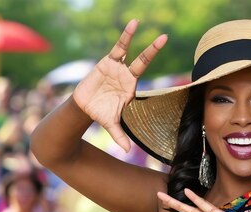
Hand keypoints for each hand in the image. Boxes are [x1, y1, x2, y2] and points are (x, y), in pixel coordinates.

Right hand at [73, 19, 167, 151]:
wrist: (85, 107)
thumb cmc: (101, 114)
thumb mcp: (111, 124)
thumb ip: (119, 136)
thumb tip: (127, 150)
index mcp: (131, 87)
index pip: (145, 74)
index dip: (154, 68)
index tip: (163, 67)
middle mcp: (126, 74)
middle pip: (142, 59)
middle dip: (153, 48)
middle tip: (165, 37)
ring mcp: (116, 67)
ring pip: (125, 48)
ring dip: (129, 36)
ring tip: (136, 21)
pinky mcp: (105, 63)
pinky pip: (114, 48)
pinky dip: (121, 38)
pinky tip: (128, 26)